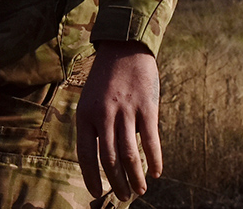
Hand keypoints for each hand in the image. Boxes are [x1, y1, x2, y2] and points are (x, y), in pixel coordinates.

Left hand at [76, 40, 162, 202]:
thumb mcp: (90, 100)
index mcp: (85, 114)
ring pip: (130, 155)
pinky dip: (154, 160)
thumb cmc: (106, 78)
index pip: (86, 154)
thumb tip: (106, 159)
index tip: (97, 193)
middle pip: (109, 159)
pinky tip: (156, 172)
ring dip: (135, 177)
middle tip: (124, 196)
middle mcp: (103, 115)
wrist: (124, 48)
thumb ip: (95, 126)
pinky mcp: (146, 108)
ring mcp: (126, 112)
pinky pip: (151, 141)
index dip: (91, 176)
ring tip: (139, 190)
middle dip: (117, 182)